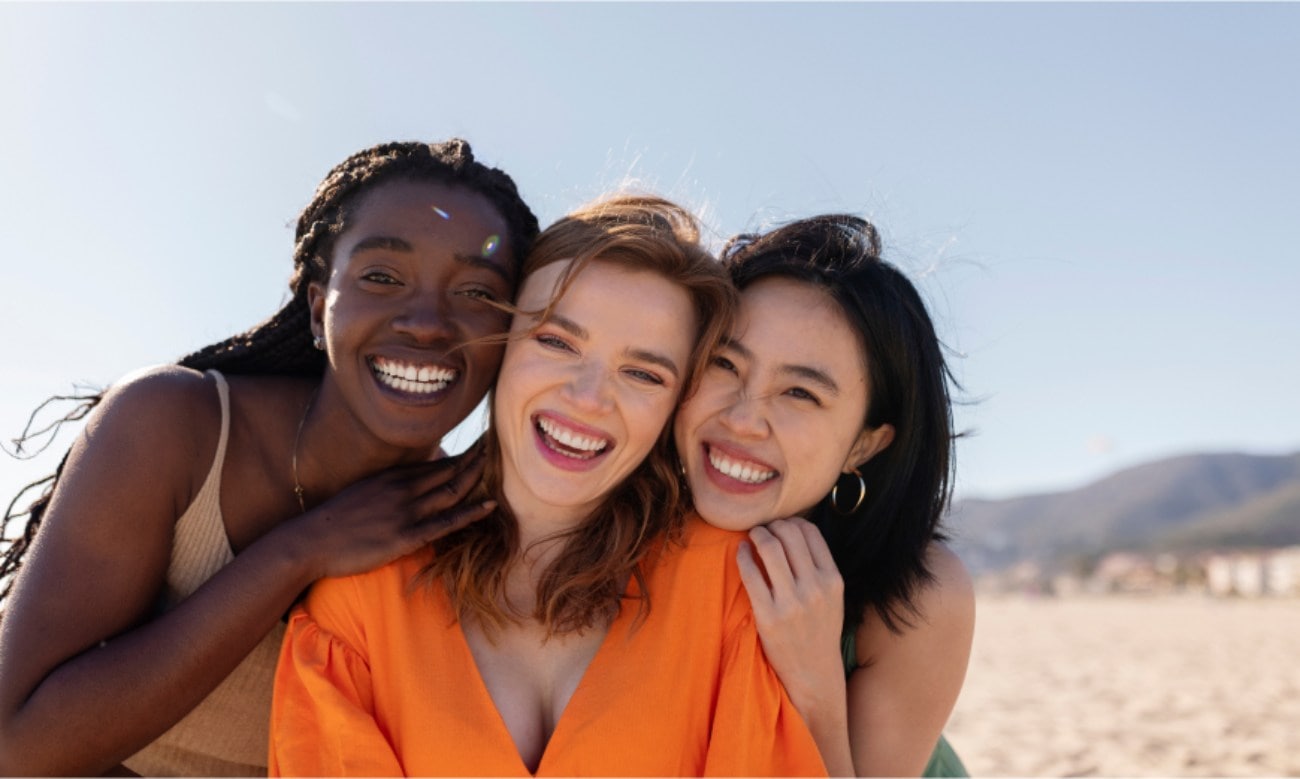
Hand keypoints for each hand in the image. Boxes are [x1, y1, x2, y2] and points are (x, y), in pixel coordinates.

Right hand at [286, 443, 493, 580]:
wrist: (310, 541)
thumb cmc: (335, 522)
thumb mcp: (364, 492)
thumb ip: (390, 486)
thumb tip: (412, 482)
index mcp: (393, 477)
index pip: (438, 462)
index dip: (465, 454)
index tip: (483, 445)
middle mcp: (404, 488)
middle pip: (451, 471)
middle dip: (478, 459)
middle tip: (500, 445)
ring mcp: (406, 511)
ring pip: (453, 491)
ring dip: (479, 478)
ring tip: (501, 465)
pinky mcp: (406, 536)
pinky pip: (446, 522)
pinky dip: (470, 512)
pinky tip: (490, 504)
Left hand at [737, 517, 846, 713]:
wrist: (813, 674)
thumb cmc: (819, 632)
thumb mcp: (832, 598)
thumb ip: (819, 568)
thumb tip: (794, 532)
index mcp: (832, 580)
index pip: (811, 533)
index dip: (792, 522)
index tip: (781, 525)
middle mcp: (815, 588)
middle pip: (790, 535)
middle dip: (772, 525)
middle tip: (762, 529)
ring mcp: (792, 602)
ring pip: (770, 548)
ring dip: (757, 535)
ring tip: (751, 536)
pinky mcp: (768, 615)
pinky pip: (751, 573)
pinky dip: (743, 556)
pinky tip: (741, 553)